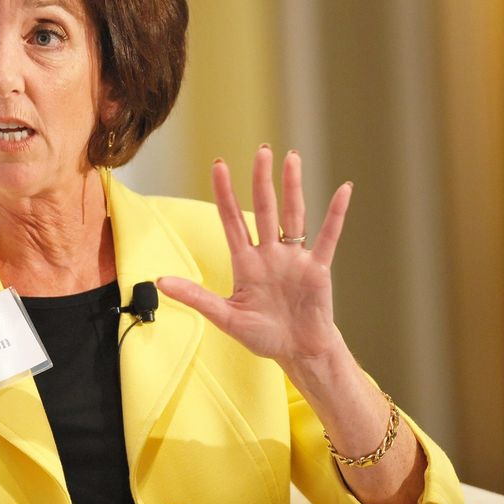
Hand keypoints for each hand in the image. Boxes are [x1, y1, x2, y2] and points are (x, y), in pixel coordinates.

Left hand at [157, 146, 352, 368]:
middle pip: (264, 208)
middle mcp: (270, 253)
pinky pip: (327, 236)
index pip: (231, 219)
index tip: (219, 165)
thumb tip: (160, 282)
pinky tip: (343, 190)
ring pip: (293, 214)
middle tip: (261, 150)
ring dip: (292, 186)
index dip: (225, 193)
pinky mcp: (318, 268)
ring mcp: (294, 258)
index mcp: (246, 262)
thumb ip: (196, 296)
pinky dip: (336, 214)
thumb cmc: (263, 335)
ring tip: (292, 157)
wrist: (298, 353)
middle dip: (261, 179)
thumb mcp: (225, 317)